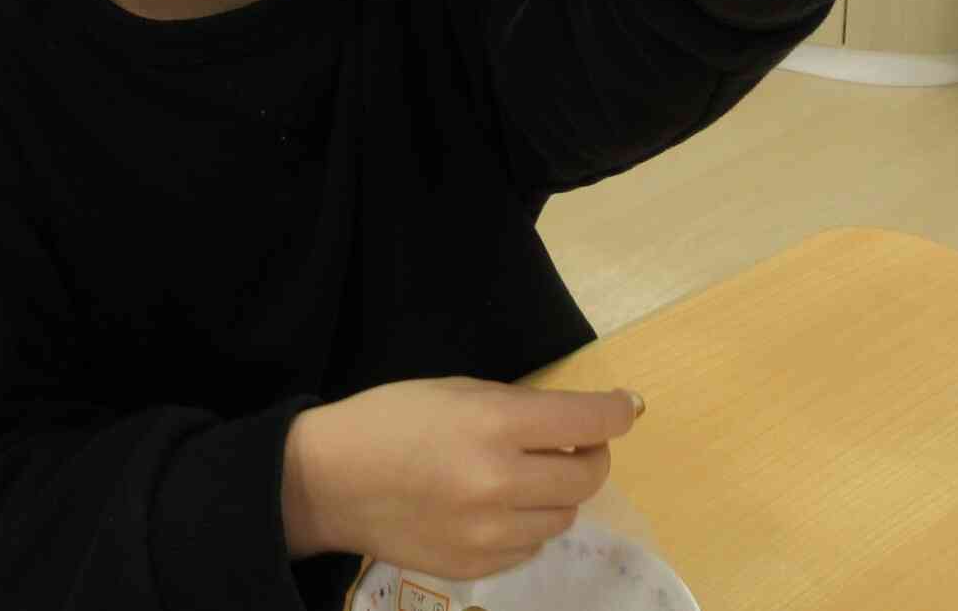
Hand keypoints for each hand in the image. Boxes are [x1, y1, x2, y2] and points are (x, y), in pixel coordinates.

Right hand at [283, 377, 641, 579]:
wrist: (330, 480)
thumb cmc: (393, 419)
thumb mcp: (459, 391)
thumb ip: (521, 407)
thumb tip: (588, 418)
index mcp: (495, 424)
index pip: (589, 420)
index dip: (618, 411)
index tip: (627, 407)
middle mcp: (501, 482)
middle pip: (588, 475)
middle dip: (591, 453)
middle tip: (572, 442)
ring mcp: (490, 533)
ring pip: (565, 516)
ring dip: (557, 492)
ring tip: (524, 476)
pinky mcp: (478, 567)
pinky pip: (532, 546)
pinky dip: (528, 525)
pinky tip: (496, 507)